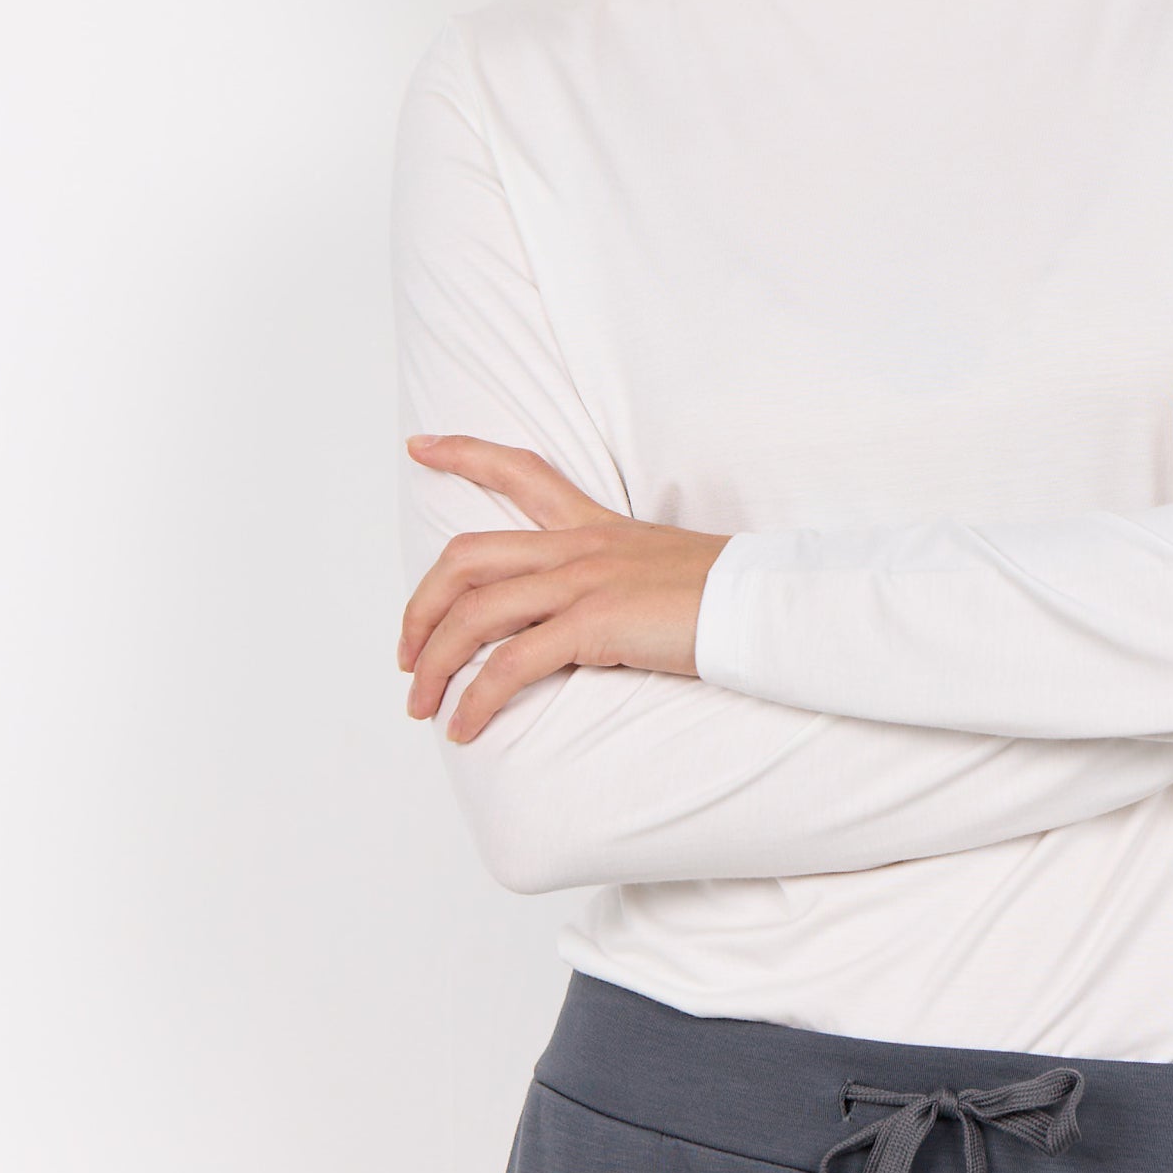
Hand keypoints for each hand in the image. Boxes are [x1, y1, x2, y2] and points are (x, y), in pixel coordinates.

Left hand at [396, 435, 731, 740]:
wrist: (767, 604)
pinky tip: (465, 727)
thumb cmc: (728, 597)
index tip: (418, 446)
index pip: (521, 472)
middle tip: (405, 652)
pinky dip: (476, 700)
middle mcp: (580, 545)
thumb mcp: (664, 570)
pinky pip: (510, 665)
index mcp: (596, 526)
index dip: (463, 454)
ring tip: (421, 705)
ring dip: (434, 665)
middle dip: (420, 607)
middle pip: (467, 559)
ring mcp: (584, 582)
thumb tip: (591, 619)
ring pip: (474, 615)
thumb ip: (619, 581)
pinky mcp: (593, 624)